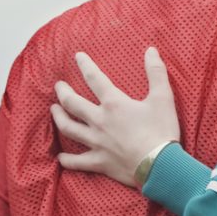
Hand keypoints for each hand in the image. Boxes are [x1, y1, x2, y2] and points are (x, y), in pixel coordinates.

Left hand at [50, 47, 181, 186]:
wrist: (160, 165)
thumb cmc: (162, 130)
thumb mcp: (163, 98)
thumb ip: (156, 73)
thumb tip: (151, 50)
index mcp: (114, 104)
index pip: (95, 79)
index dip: (85, 65)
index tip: (77, 56)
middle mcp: (99, 121)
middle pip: (73, 103)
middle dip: (63, 92)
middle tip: (58, 86)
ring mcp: (96, 142)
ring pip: (69, 128)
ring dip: (59, 118)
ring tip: (53, 111)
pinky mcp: (99, 162)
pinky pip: (76, 161)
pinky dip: (67, 159)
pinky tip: (60, 156)